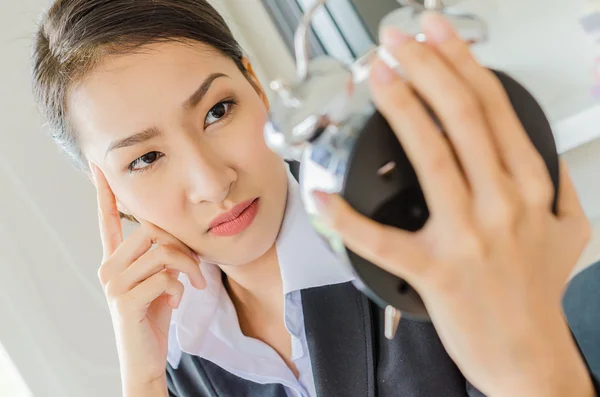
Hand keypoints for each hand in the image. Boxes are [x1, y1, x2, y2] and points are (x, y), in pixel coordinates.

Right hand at [90, 163, 205, 392]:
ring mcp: (114, 284)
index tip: (98, 167)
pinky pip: (165, 277)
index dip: (104, 193)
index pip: (107, 220)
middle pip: (152, 230)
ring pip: (162, 251)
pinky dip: (180, 288)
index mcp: (115, 260)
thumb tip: (179, 241)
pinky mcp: (126, 301)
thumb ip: (162, 257)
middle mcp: (108, 268)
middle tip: (197, 266)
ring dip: (189, 267)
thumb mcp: (159, 280)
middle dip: (183, 245)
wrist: (145, 358)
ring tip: (195, 284)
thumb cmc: (154, 316)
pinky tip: (177, 302)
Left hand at [312, 13, 593, 396]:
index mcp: (528, 187)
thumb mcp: (567, 231)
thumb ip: (558, 187)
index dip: (463, 63)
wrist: (528, 354)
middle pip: (464, 118)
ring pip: (433, 158)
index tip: (438, 34)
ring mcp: (467, 237)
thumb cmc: (536, 294)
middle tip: (401, 40)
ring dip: (404, 109)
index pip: (496, 108)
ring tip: (380, 76)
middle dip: (429, 68)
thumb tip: (546, 155)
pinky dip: (349, 218)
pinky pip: (383, 241)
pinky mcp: (433, 271)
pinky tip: (323, 195)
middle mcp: (501, 204)